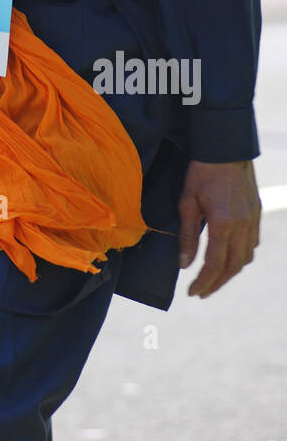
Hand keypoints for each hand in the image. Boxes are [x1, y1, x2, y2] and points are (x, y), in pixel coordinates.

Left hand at [177, 159, 260, 297]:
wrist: (226, 148)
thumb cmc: (201, 172)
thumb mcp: (187, 202)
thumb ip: (187, 236)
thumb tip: (184, 264)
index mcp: (223, 224)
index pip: (214, 265)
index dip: (203, 282)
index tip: (192, 292)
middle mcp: (242, 226)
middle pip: (232, 267)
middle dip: (217, 283)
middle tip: (201, 292)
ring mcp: (253, 220)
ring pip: (245, 258)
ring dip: (230, 272)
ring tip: (213, 279)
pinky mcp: (256, 214)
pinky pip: (252, 244)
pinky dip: (241, 257)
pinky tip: (229, 258)